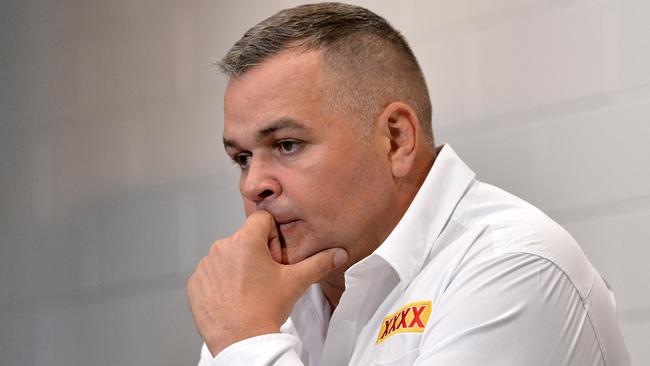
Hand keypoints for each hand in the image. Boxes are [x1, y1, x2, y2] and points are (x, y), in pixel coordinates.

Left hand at [187, 210, 347, 355]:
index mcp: (245, 240)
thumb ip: (320, 263)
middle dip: (256, 254)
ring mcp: (205, 266)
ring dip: (237, 268)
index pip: (262, 220)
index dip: (273, 237)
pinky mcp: (195, 283)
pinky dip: (221, 283)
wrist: (242, 341)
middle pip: (244, 239)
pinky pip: (210, 274)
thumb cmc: (266, 310)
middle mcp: (221, 247)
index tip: (275, 259)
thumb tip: (339, 253)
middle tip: (265, 279)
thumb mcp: (296, 282)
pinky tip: (233, 298)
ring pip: (227, 257)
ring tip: (249, 291)